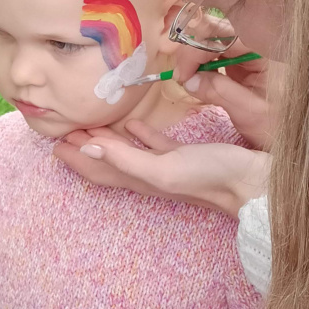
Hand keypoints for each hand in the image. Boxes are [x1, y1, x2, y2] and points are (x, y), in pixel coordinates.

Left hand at [53, 120, 269, 218]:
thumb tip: (86, 148)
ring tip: (92, 125)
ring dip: (108, 140)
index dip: (76, 158)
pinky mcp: (184, 155)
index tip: (55, 142)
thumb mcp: (164, 169)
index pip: (98, 168)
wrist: (253, 184)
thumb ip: (126, 159)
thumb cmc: (210, 176)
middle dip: (85, 148)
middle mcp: (148, 174)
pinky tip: (134, 124)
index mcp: (140, 178)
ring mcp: (166, 165)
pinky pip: (154, 144)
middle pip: (108, 161)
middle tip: (66, 130)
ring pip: (128, 152)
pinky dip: (140, 135)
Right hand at [174, 37, 283, 149]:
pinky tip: (198, 80)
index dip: (196, 52)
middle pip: (215, 31)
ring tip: (188, 81)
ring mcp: (249, 52)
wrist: (298, 138)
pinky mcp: (241, 62)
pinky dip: (202, 64)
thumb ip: (219, 92)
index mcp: (266, 51)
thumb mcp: (249, 112)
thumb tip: (188, 80)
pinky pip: (215, 53)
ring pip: (212, 39)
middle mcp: (257, 44)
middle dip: (192, 50)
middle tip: (181, 77)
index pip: (223, 37)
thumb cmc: (280, 127)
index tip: (181, 75)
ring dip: (195, 57)